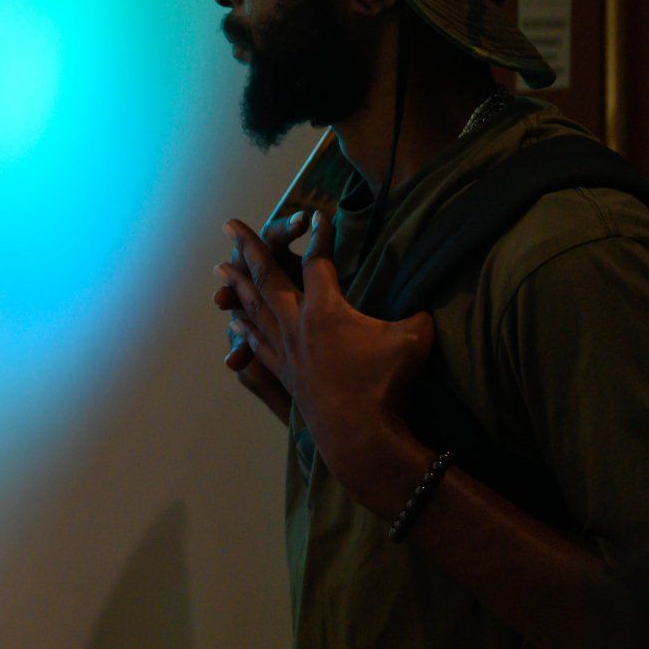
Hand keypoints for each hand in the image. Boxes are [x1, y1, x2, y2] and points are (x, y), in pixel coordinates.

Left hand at [217, 210, 436, 512]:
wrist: (359, 435)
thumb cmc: (385, 385)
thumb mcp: (413, 340)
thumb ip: (418, 315)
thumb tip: (428, 305)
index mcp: (325, 309)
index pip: (318, 262)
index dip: (320, 236)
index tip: (318, 213)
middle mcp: (296, 323)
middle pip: (266, 276)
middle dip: (248, 247)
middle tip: (229, 226)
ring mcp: (285, 349)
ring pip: (253, 308)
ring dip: (237, 285)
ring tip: (220, 267)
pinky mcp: (284, 373)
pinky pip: (256, 344)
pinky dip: (244, 329)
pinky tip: (234, 322)